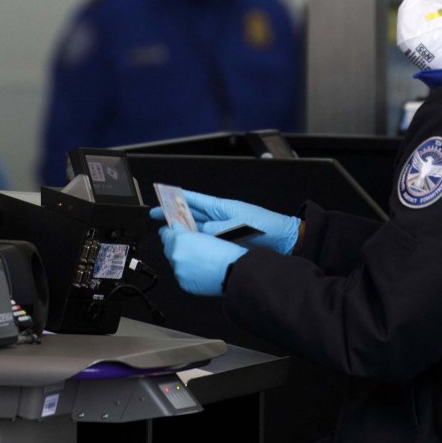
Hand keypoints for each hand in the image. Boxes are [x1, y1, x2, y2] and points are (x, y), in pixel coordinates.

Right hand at [151, 190, 299, 253]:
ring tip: (168, 233)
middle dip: (173, 215)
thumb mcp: (240, 224)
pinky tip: (188, 245)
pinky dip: (195, 242)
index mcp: (220, 206)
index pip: (193, 200)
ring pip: (196, 228)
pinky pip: (205, 241)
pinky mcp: (225, 243)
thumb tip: (201, 232)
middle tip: (157, 217)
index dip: (175, 198)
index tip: (161, 197)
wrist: (284, 240)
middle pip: (190, 214)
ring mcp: (221, 230)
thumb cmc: (267, 226)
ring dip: (182, 230)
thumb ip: (219, 228)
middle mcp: (218, 217)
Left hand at [158, 225, 247, 296]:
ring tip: (199, 260)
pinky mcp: (183, 284)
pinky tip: (200, 270)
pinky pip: (182, 276)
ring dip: (182, 260)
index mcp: (180, 239)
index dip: (169, 232)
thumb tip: (176, 229)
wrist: (234, 271)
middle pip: (167, 248)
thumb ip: (186, 233)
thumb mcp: (205, 234)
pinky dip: (188, 273)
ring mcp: (178, 271)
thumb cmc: (225, 251)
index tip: (171, 232)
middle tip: (188, 247)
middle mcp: (176, 255)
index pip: (165, 233)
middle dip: (175, 246)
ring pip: (175, 263)